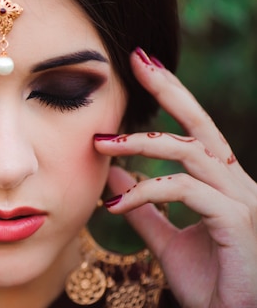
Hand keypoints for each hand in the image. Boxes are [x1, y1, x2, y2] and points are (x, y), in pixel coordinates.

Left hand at [94, 48, 256, 307]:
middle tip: (137, 60)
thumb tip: (113, 176)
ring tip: (101, 144)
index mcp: (223, 184)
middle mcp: (237, 184)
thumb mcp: (168, 240)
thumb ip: (145, 208)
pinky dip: (145, 192)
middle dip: (170, 88)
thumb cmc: (213, 283)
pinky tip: (116, 204)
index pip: (195, 131)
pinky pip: (184, 191)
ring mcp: (242, 200)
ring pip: (189, 152)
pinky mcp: (238, 220)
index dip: (172, 96)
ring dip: (141, 143)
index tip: (144, 67)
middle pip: (201, 124)